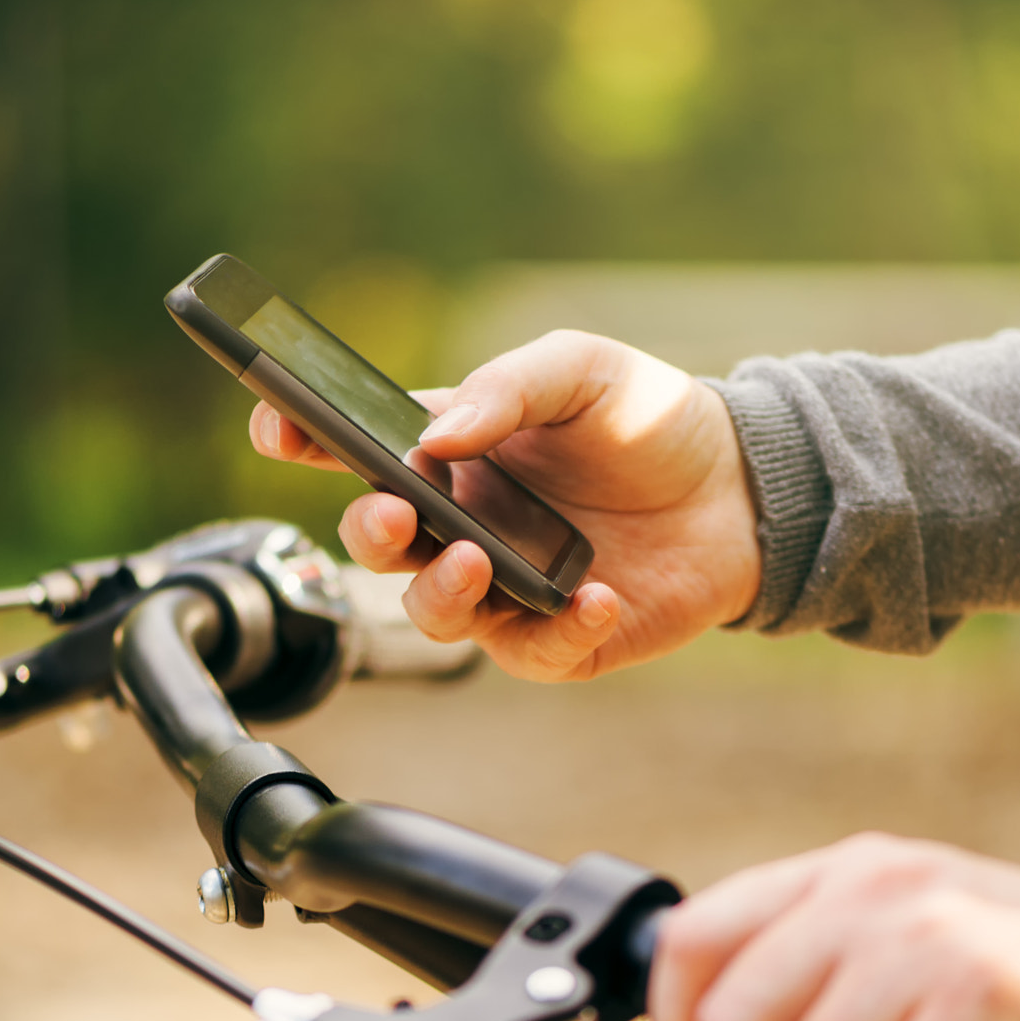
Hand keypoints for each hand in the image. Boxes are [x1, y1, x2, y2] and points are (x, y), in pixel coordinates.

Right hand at [249, 330, 758, 680]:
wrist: (743, 486)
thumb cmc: (648, 420)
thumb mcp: (582, 369)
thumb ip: (510, 385)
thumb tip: (440, 435)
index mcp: (448, 451)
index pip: (353, 450)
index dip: (301, 439)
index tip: (276, 426)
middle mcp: (461, 524)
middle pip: (378, 545)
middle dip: (370, 534)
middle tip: (398, 516)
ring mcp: (504, 586)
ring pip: (433, 612)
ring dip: (441, 593)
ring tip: (479, 560)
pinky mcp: (558, 638)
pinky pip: (531, 651)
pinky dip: (557, 629)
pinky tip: (593, 595)